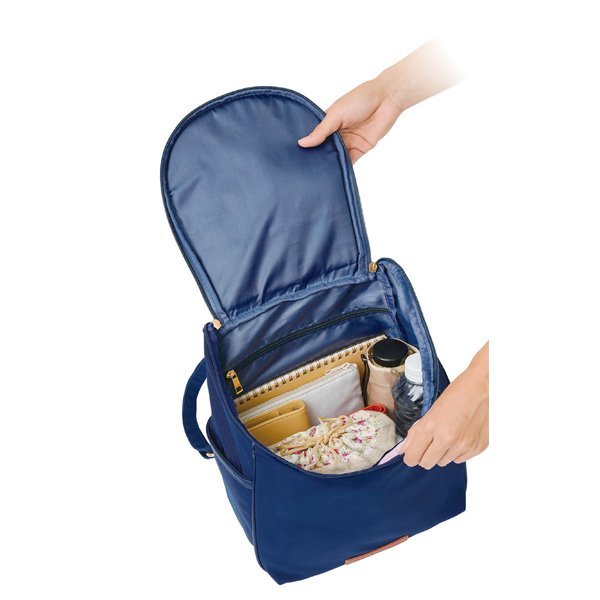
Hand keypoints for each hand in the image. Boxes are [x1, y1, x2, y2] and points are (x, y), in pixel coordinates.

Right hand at [298, 39, 462, 162]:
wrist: (387, 99)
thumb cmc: (361, 99)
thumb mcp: (336, 114)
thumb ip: (321, 131)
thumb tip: (302, 143)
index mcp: (329, 121)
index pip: (314, 137)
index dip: (307, 146)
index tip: (295, 156)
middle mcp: (337, 133)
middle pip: (324, 149)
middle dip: (317, 158)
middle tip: (304, 169)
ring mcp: (348, 142)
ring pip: (336, 157)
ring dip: (329, 164)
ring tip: (317, 175)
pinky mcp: (360, 149)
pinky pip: (350, 162)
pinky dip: (343, 168)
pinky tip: (334, 175)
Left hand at [401, 342, 488, 468]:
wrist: (483, 387)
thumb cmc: (457, 394)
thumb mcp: (431, 410)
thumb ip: (415, 432)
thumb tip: (403, 450)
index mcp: (431, 426)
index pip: (413, 456)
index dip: (410, 457)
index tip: (411, 454)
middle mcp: (447, 438)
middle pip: (427, 463)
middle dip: (424, 456)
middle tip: (429, 443)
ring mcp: (464, 444)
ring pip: (443, 462)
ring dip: (442, 453)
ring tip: (447, 434)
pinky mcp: (478, 447)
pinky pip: (460, 460)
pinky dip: (457, 452)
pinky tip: (460, 436)